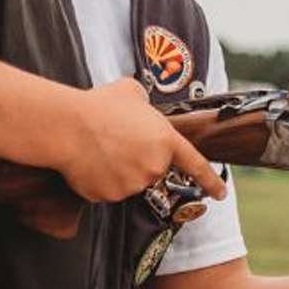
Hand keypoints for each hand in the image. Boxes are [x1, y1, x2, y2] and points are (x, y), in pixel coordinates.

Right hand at [55, 77, 228, 202]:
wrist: (68, 126)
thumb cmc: (99, 105)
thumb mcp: (131, 91)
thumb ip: (144, 103)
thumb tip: (140, 106)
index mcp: (166, 141)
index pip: (196, 165)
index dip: (210, 180)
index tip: (220, 193)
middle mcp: (153, 166)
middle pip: (151, 170)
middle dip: (137, 159)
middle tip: (116, 141)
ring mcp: (132, 184)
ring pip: (128, 182)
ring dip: (117, 169)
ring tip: (99, 148)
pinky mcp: (109, 196)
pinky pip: (107, 190)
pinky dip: (98, 180)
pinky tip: (88, 162)